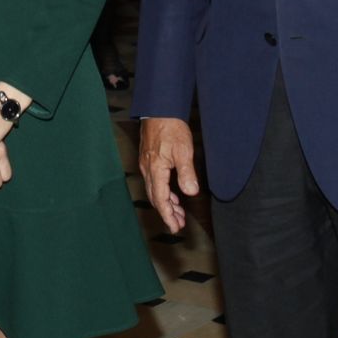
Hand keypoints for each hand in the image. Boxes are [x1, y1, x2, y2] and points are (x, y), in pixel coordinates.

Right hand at [139, 117, 198, 232]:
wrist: (159, 109)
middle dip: (167, 213)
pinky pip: (154, 182)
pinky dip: (164, 192)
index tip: (175, 227)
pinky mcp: (148, 159)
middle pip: (156, 198)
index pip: (160, 200)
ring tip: (178, 213)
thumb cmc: (171, 128)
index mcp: (155, 170)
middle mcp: (147, 170)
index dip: (168, 215)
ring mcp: (146, 164)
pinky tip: (173, 194)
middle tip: (179, 224)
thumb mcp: (183, 151)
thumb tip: (190, 192)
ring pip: (155, 191)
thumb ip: (186, 173)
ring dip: (166, 203)